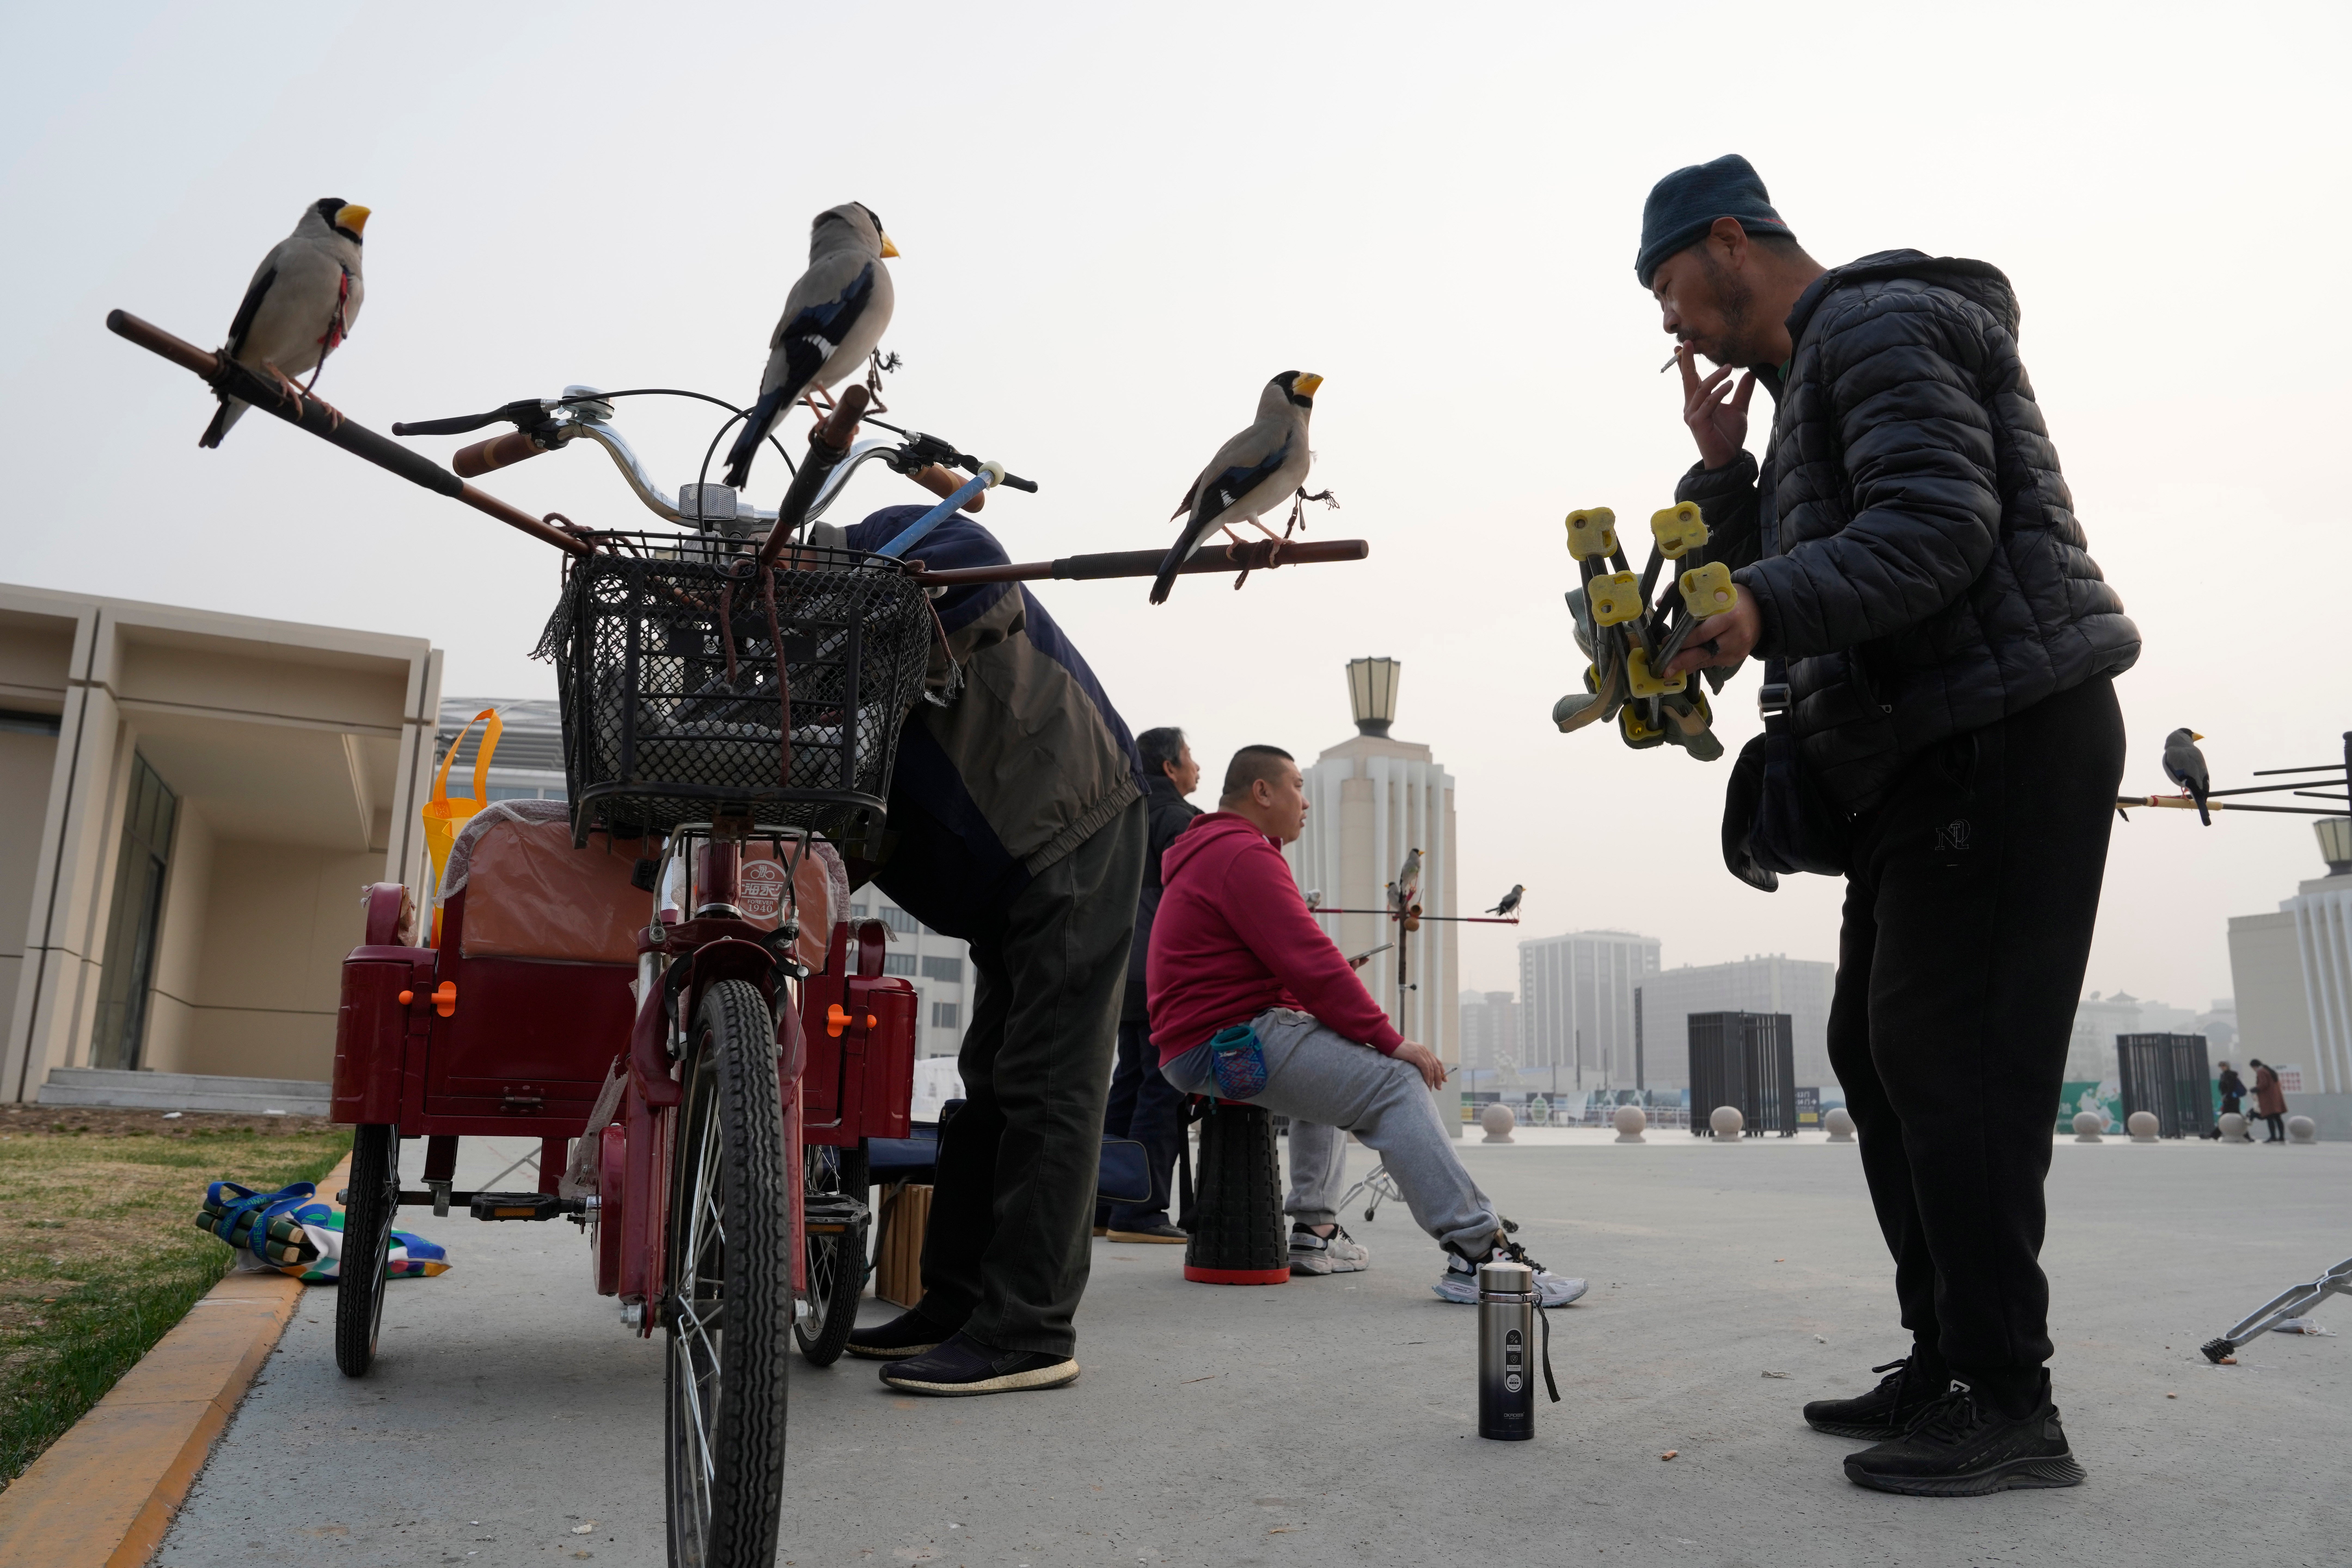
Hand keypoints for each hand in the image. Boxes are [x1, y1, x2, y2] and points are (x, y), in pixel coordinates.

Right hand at [1392, 1039, 1450, 1091]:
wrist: (1389, 1042)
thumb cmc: (1396, 1050)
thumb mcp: (1408, 1055)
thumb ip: (1415, 1061)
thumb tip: (1419, 1073)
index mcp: (1423, 1050)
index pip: (1436, 1061)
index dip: (1441, 1071)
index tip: (1444, 1080)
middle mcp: (1424, 1051)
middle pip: (1436, 1066)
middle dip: (1439, 1078)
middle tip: (1439, 1088)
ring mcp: (1421, 1052)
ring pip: (1432, 1068)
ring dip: (1432, 1080)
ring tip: (1430, 1088)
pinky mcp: (1416, 1055)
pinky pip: (1425, 1068)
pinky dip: (1427, 1076)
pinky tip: (1426, 1083)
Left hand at [1664, 591, 1760, 677]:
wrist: (1760, 608)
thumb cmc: (1732, 598)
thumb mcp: (1714, 590)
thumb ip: (1687, 594)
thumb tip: (1661, 602)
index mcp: (1730, 616)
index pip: (1703, 633)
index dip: (1683, 641)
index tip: (1666, 643)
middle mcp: (1737, 635)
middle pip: (1705, 651)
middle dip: (1683, 661)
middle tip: (1665, 669)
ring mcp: (1739, 648)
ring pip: (1709, 660)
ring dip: (1690, 665)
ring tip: (1672, 669)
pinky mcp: (1739, 657)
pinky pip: (1716, 662)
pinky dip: (1701, 662)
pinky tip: (1689, 665)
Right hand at [1676, 343, 1754, 470]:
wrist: (1728, 459)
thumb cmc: (1729, 436)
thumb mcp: (1739, 409)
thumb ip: (1742, 392)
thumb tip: (1750, 374)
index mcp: (1697, 403)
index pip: (1691, 379)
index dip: (1686, 363)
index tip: (1682, 346)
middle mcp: (1690, 407)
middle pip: (1687, 379)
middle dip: (1686, 360)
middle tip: (1688, 342)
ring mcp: (1692, 415)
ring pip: (1701, 389)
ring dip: (1715, 377)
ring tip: (1729, 367)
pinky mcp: (1698, 423)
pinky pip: (1708, 402)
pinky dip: (1719, 392)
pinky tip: (1731, 384)